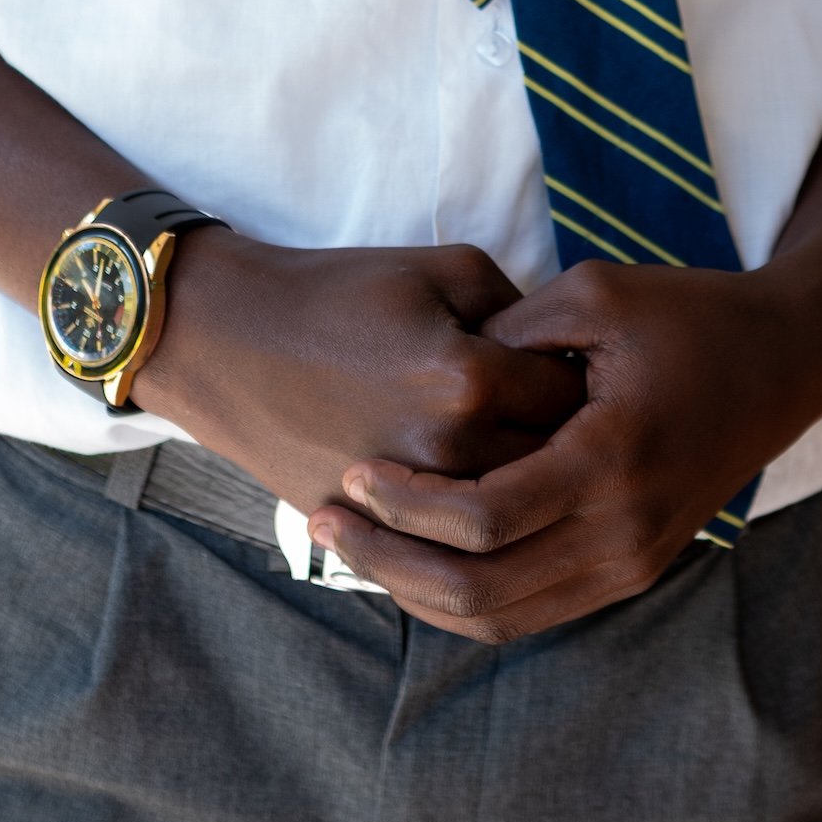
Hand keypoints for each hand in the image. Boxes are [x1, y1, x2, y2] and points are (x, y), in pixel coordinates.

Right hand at [134, 227, 585, 521]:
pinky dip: (473, 532)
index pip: (574, 399)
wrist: (229, 340)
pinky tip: (486, 497)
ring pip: (504, 521)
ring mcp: (405, 503)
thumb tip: (565, 353)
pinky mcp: (372, 531)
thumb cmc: (338, 293)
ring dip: (526, 496)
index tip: (592, 371)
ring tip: (534, 459)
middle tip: (576, 421)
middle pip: (550, 469)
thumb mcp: (441, 269)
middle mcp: (447, 450)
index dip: (590, 384)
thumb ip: (520, 308)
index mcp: (469, 378)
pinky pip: (449, 552)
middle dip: (570, 446)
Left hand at [306, 259, 821, 639]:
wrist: (781, 363)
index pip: (484, 518)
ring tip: (356, 544)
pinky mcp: (630, 571)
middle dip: (391, 562)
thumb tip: (430, 369)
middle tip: (330, 519)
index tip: (354, 469)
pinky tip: (414, 556)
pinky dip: (463, 598)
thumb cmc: (685, 314)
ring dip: (419, 591)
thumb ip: (511, 331)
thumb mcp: (594, 293)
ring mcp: (631, 563)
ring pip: (501, 618)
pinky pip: (530, 612)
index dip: (406, 504)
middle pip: (482, 590)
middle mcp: (623, 531)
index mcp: (611, 459)